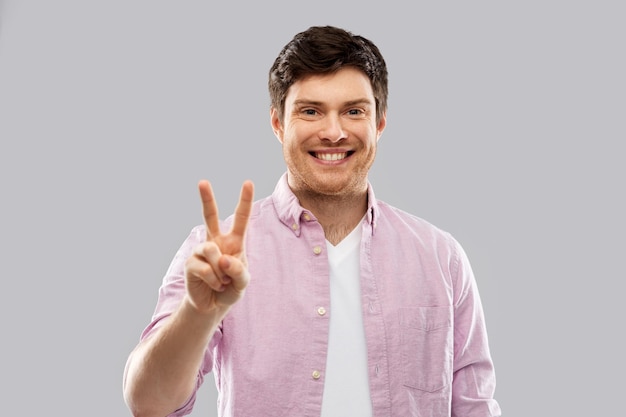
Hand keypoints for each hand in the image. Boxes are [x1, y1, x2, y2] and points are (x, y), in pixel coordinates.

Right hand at [184, 180, 253, 312]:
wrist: (213, 305)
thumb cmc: (230, 288)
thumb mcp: (243, 282)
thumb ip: (239, 270)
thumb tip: (223, 259)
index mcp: (234, 241)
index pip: (240, 218)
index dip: (244, 201)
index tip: (248, 182)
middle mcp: (216, 241)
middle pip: (210, 216)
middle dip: (206, 199)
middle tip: (202, 182)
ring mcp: (201, 251)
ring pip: (213, 251)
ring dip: (222, 272)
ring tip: (222, 281)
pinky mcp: (191, 263)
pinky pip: (206, 269)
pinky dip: (214, 281)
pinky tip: (214, 285)